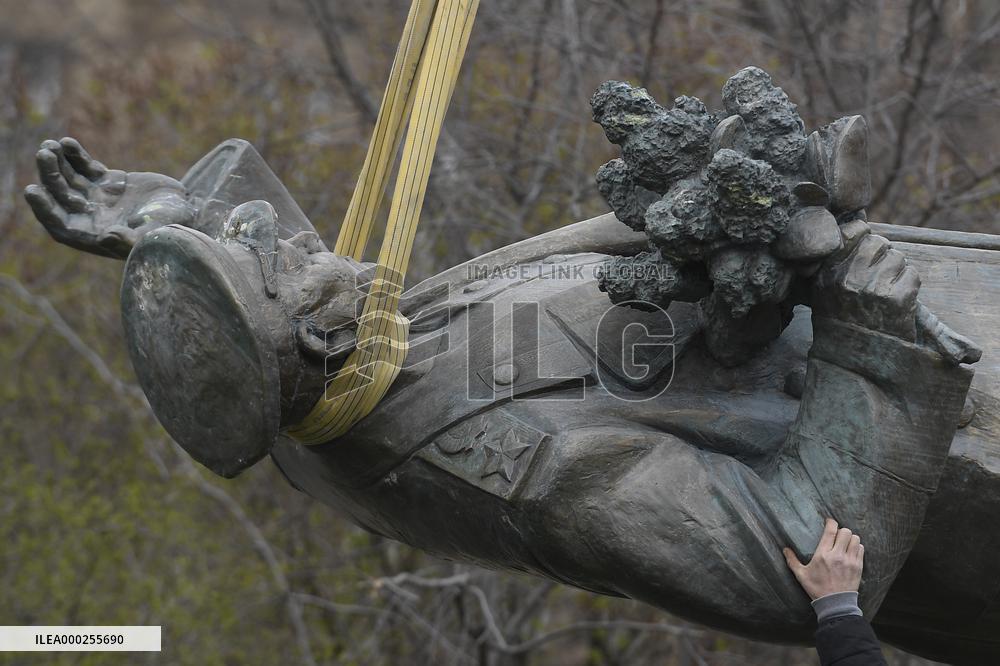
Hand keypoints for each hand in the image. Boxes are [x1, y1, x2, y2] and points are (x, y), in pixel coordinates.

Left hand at [24, 137, 194, 258]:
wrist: (190, 210)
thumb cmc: (173, 228)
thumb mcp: (153, 234)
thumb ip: (129, 240)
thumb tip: (105, 237)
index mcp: (96, 235)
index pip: (60, 225)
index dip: (43, 209)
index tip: (32, 190)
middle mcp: (92, 217)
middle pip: (60, 197)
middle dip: (50, 176)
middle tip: (44, 154)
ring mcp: (99, 198)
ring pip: (68, 179)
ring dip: (57, 163)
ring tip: (51, 144)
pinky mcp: (109, 181)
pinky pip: (85, 168)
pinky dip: (76, 155)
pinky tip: (68, 142)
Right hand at [783, 518, 862, 599]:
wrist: (835, 603)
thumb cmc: (817, 588)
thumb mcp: (801, 575)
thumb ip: (792, 561)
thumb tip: (784, 549)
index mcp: (823, 555)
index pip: (831, 531)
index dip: (831, 522)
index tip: (829, 522)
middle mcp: (838, 555)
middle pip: (846, 532)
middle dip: (841, 531)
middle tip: (836, 535)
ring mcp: (850, 561)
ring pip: (855, 539)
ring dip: (850, 538)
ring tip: (845, 543)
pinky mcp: (858, 567)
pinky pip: (861, 549)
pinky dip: (857, 547)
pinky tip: (851, 551)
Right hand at [810, 220, 918, 339]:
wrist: (852, 362)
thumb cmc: (840, 323)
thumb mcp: (824, 292)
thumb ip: (837, 263)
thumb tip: (861, 230)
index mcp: (828, 273)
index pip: (853, 232)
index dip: (864, 235)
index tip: (867, 247)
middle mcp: (849, 278)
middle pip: (878, 243)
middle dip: (883, 255)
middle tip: (881, 274)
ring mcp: (873, 289)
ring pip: (898, 258)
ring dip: (897, 272)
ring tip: (888, 291)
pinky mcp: (897, 300)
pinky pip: (912, 275)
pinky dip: (909, 286)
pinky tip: (899, 302)